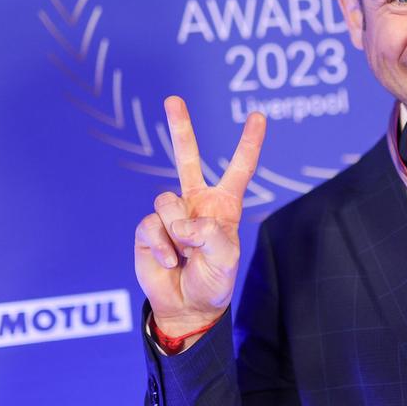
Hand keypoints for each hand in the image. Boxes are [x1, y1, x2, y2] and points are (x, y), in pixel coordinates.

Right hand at [133, 96, 265, 338]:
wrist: (185, 306)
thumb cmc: (214, 282)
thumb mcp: (226, 260)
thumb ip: (211, 236)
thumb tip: (182, 222)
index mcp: (223, 206)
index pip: (239, 169)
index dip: (249, 143)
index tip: (257, 116)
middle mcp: (196, 203)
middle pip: (187, 158)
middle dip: (180, 128)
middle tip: (173, 99)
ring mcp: (171, 214)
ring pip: (167, 201)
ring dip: (177, 232)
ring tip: (186, 254)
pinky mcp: (149, 228)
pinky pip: (150, 224)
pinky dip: (162, 245)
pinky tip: (170, 261)